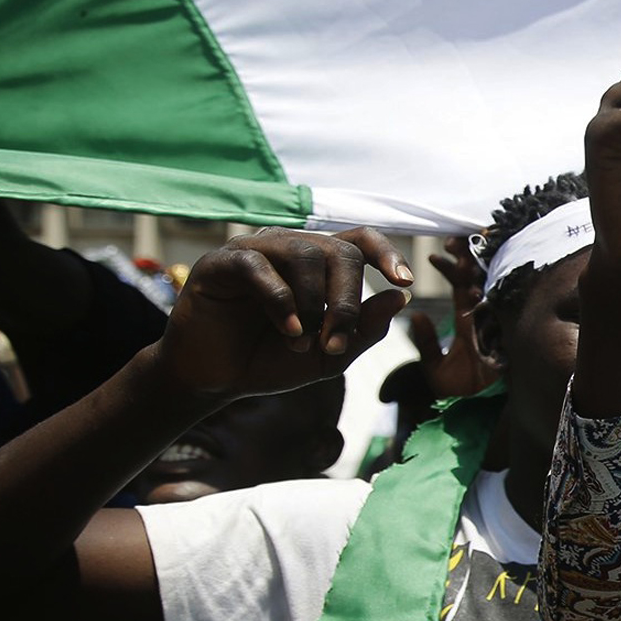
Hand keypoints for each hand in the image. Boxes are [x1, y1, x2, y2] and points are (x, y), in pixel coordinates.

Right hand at [159, 227, 412, 398]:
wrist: (216, 380)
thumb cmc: (271, 360)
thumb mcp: (329, 354)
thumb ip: (365, 329)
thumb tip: (401, 297)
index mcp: (319, 264)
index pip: (361, 241)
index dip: (387, 254)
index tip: (405, 281)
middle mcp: (289, 248)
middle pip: (340, 251)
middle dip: (347, 302)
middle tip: (336, 344)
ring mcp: (255, 250)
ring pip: (305, 254)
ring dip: (313, 304)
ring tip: (301, 342)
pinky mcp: (221, 262)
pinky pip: (259, 265)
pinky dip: (281, 301)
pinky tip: (287, 331)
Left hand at [408, 236, 496, 397]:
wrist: (480, 410)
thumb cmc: (461, 390)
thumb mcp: (435, 367)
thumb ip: (425, 343)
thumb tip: (416, 315)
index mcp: (467, 319)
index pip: (459, 285)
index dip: (448, 268)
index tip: (433, 256)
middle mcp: (483, 316)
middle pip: (477, 277)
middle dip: (466, 257)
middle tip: (452, 241)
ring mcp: (496, 320)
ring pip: (488, 284)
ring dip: (476, 266)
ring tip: (460, 249)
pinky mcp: (504, 330)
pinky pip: (499, 303)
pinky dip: (488, 289)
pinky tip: (474, 280)